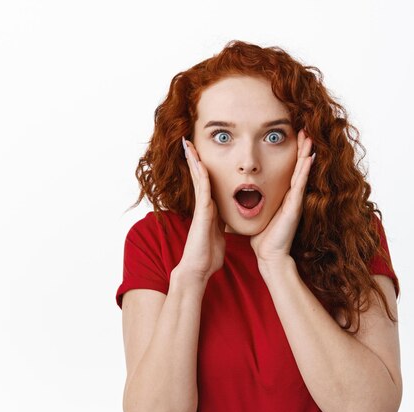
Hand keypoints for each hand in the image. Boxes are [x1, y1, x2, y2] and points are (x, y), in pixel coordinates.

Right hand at [175, 137, 225, 283]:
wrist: (198, 268)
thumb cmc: (208, 255)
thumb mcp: (219, 234)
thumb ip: (221, 224)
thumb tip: (225, 221)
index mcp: (209, 209)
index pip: (206, 182)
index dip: (202, 167)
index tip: (200, 152)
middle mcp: (203, 205)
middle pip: (199, 176)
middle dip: (194, 158)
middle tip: (188, 141)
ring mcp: (201, 207)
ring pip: (198, 178)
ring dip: (193, 160)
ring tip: (188, 144)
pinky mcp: (202, 212)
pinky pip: (202, 189)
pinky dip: (200, 175)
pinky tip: (198, 162)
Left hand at [250, 129, 313, 267]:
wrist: (269, 255)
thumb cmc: (263, 236)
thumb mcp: (259, 212)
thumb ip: (255, 201)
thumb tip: (243, 192)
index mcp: (284, 195)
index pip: (289, 169)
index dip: (292, 153)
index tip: (292, 135)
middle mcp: (292, 196)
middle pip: (298, 166)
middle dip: (301, 148)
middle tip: (304, 129)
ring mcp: (295, 201)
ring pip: (302, 172)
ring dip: (306, 154)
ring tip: (309, 137)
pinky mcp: (294, 207)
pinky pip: (300, 185)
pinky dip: (305, 171)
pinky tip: (309, 158)